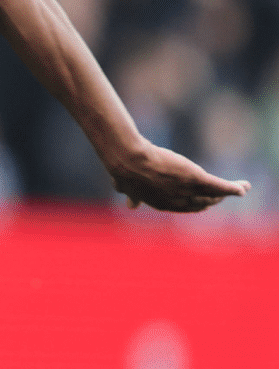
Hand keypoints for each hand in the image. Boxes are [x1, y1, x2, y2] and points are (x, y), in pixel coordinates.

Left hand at [106, 142, 248, 212]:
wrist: (129, 161)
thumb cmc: (125, 171)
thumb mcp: (128, 187)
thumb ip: (132, 196)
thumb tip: (130, 205)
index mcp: (163, 204)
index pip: (185, 207)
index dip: (196, 205)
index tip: (204, 204)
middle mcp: (178, 201)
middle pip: (202, 203)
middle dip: (214, 200)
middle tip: (223, 196)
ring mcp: (188, 191)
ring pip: (213, 195)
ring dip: (227, 192)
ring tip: (240, 188)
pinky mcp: (196, 179)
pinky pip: (220, 186)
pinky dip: (233, 188)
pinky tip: (243, 187)